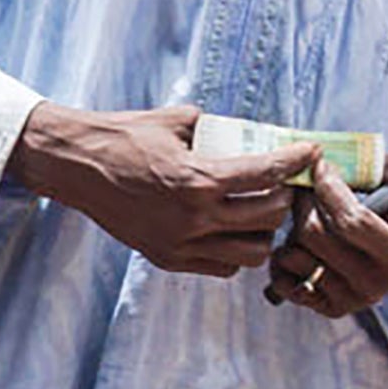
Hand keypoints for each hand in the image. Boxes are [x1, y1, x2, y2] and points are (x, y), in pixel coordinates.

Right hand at [11, 105, 314, 276]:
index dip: (295, 160)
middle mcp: (194, 217)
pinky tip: (232, 230)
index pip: (266, 173)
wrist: (76, 167)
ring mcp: (181, 243)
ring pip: (251, 252)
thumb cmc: (123, 136)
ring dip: (263, 232)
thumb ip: (214, 126)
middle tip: (286, 184)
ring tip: (261, 212)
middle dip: (284, 198)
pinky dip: (236, 251)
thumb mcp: (175, 121)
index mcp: (198, 178)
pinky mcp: (168, 259)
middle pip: (268, 217)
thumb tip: (247, 128)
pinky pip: (222, 267)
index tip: (311, 152)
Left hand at [268, 158, 387, 319]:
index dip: (329, 187)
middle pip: (316, 236)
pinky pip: (284, 281)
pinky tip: (296, 240)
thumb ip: (373, 164)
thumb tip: (324, 160)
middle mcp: (378, 284)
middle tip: (305, 184)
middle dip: (304, 201)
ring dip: (292, 227)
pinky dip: (282, 258)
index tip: (320, 164)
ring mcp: (353, 300)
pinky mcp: (331, 307)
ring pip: (296, 256)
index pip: (352, 220)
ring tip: (306, 213)